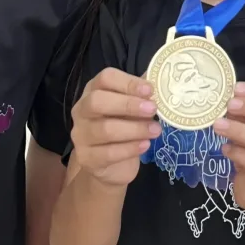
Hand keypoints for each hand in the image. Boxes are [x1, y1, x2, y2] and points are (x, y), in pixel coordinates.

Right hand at [69, 68, 159, 186]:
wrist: (111, 166)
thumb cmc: (123, 127)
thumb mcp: (131, 108)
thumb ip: (142, 94)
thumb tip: (164, 82)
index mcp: (94, 90)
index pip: (105, 78)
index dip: (128, 82)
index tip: (150, 90)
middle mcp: (82, 110)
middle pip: (98, 101)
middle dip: (128, 104)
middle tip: (153, 109)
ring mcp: (81, 135)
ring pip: (105, 129)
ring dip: (135, 129)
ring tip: (156, 130)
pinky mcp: (86, 158)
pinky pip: (108, 153)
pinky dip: (130, 149)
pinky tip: (145, 145)